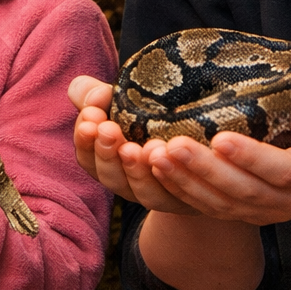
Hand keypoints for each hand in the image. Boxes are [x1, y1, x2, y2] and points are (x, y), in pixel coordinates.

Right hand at [69, 75, 195, 214]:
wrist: (206, 145)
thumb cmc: (155, 114)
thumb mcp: (124, 101)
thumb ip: (98, 95)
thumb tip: (88, 91)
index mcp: (109, 160)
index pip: (88, 155)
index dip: (84, 139)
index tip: (90, 117)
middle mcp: (129, 182)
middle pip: (109, 176)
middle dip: (105, 153)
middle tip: (107, 129)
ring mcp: (158, 193)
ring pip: (140, 191)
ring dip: (134, 170)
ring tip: (133, 148)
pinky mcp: (187, 199)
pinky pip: (174, 195)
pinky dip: (167, 178)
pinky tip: (165, 156)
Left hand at [138, 87, 290, 224]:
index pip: (283, 173)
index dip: (251, 159)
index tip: (219, 137)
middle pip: (245, 194)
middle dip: (204, 172)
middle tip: (168, 145)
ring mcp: (270, 211)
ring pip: (223, 207)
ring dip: (184, 185)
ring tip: (152, 156)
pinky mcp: (249, 209)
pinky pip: (212, 208)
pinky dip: (181, 192)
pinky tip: (153, 169)